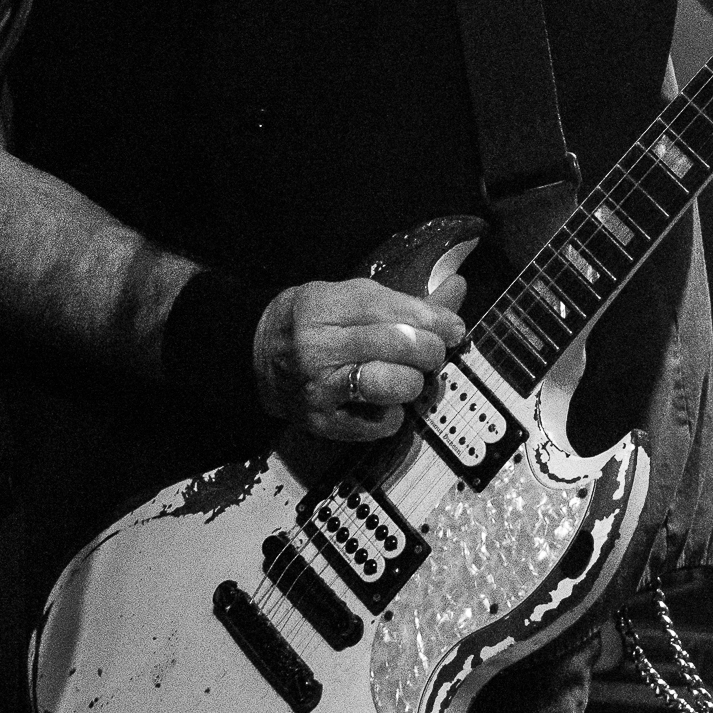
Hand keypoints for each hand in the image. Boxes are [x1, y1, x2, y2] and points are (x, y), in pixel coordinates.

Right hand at [252, 272, 466, 440]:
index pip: (391, 310)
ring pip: (392, 385)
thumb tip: (457, 288)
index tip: (454, 327)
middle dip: (430, 349)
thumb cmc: (313, 321)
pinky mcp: (322, 422)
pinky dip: (394, 414)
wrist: (255, 357)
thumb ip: (402, 299)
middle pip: (398, 345)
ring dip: (414, 381)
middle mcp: (317, 348)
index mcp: (323, 307)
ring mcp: (318, 389)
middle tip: (432, 351)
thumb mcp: (348, 296)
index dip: (433, 319)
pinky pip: (380, 424)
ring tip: (408, 375)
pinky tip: (386, 401)